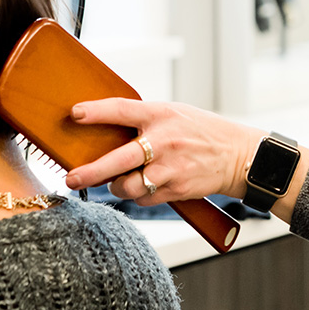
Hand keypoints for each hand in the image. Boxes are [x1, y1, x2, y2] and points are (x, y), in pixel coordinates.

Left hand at [62, 98, 263, 206]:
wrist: (237, 155)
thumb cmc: (201, 132)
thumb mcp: (175, 113)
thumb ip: (145, 120)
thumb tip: (106, 130)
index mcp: (161, 115)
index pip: (122, 110)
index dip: (96, 112)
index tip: (74, 114)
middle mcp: (164, 141)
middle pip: (119, 160)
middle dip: (90, 172)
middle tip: (71, 178)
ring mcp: (171, 168)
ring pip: (128, 186)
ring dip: (117, 187)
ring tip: (117, 182)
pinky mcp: (176, 189)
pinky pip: (144, 199)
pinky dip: (139, 196)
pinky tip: (147, 186)